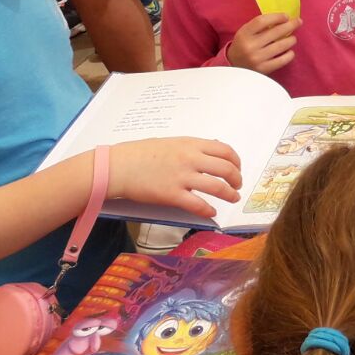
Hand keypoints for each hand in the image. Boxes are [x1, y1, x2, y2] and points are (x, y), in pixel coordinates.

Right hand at [108, 138, 242, 217]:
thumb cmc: (140, 153)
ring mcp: (182, 177)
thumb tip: (212, 150)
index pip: (225, 150)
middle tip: (237, 186)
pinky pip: (198, 204)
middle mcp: (191, 159)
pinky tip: (212, 212)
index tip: (237, 168)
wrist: (117, 166)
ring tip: (233, 198)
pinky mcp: (171, 195)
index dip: (236, 161)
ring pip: (217, 187)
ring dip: (230, 194)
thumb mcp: (172, 142)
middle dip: (237, 179)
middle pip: (226, 169)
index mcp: (191, 144)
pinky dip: (209, 210)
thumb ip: (192, 147)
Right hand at [227, 13, 300, 74]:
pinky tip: (290, 51)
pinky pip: (283, 60)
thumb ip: (260, 26)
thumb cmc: (244, 45)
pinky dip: (290, 54)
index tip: (286, 16)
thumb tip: (284, 18)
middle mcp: (250, 46)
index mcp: (244, 34)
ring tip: (293, 38)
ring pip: (281, 45)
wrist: (234, 66)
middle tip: (299, 22)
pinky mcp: (264, 69)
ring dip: (291, 40)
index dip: (277, 17)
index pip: (262, 21)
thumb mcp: (245, 32)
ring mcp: (257, 58)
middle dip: (291, 25)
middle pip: (275, 32)